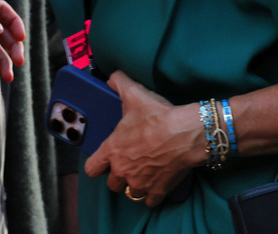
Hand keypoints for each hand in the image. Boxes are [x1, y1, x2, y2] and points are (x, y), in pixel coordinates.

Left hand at [84, 71, 203, 207]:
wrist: (185, 133)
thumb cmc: (157, 115)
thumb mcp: (134, 94)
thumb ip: (118, 82)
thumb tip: (111, 77)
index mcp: (112, 151)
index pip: (92, 168)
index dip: (97, 164)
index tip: (104, 160)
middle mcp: (123, 171)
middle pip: (112, 184)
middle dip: (118, 176)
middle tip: (128, 165)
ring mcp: (141, 183)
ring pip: (131, 193)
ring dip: (135, 186)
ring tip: (143, 175)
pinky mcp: (159, 191)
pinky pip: (150, 202)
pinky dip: (153, 195)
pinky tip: (157, 185)